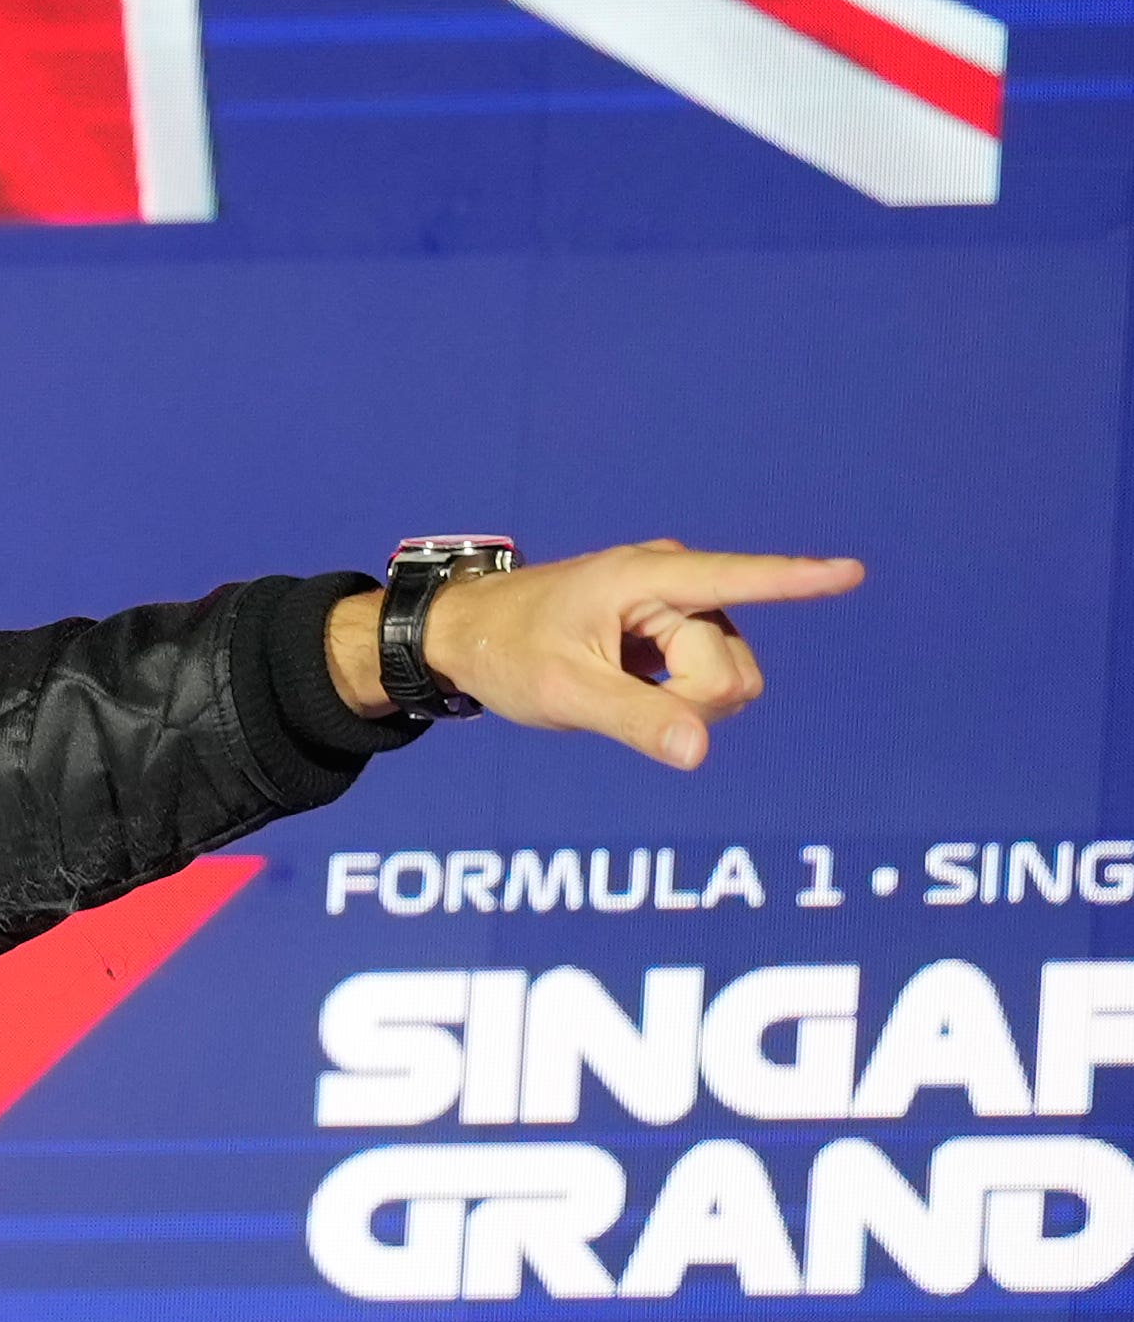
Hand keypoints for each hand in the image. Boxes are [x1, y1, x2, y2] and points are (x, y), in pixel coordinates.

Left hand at [322, 541, 864, 770]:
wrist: (469, 636)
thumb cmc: (509, 652)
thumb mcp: (564, 692)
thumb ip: (635, 720)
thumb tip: (699, 750)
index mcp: (645, 578)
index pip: (736, 580)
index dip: (797, 579)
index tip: (853, 571)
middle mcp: (675, 582)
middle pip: (732, 669)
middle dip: (692, 701)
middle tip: (615, 694)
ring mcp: (681, 608)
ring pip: (731, 682)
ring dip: (687, 704)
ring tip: (618, 687)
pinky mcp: (679, 632)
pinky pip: (713, 683)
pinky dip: (680, 700)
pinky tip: (629, 683)